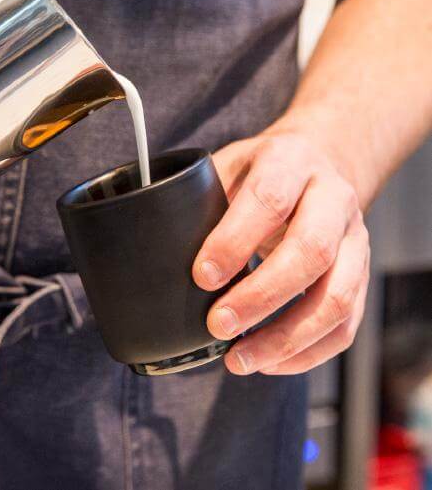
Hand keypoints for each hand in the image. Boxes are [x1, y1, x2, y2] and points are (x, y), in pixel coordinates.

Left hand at [193, 127, 370, 374]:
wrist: (318, 161)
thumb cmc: (260, 171)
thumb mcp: (229, 166)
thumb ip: (203, 199)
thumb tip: (159, 252)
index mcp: (291, 162)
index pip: (268, 200)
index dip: (234, 241)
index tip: (201, 277)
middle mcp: (333, 198)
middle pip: (311, 251)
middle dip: (260, 296)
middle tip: (217, 325)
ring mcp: (355, 239)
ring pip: (335, 297)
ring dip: (285, 338)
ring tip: (239, 359)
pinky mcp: (362, 274)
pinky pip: (345, 323)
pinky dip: (306, 352)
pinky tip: (268, 361)